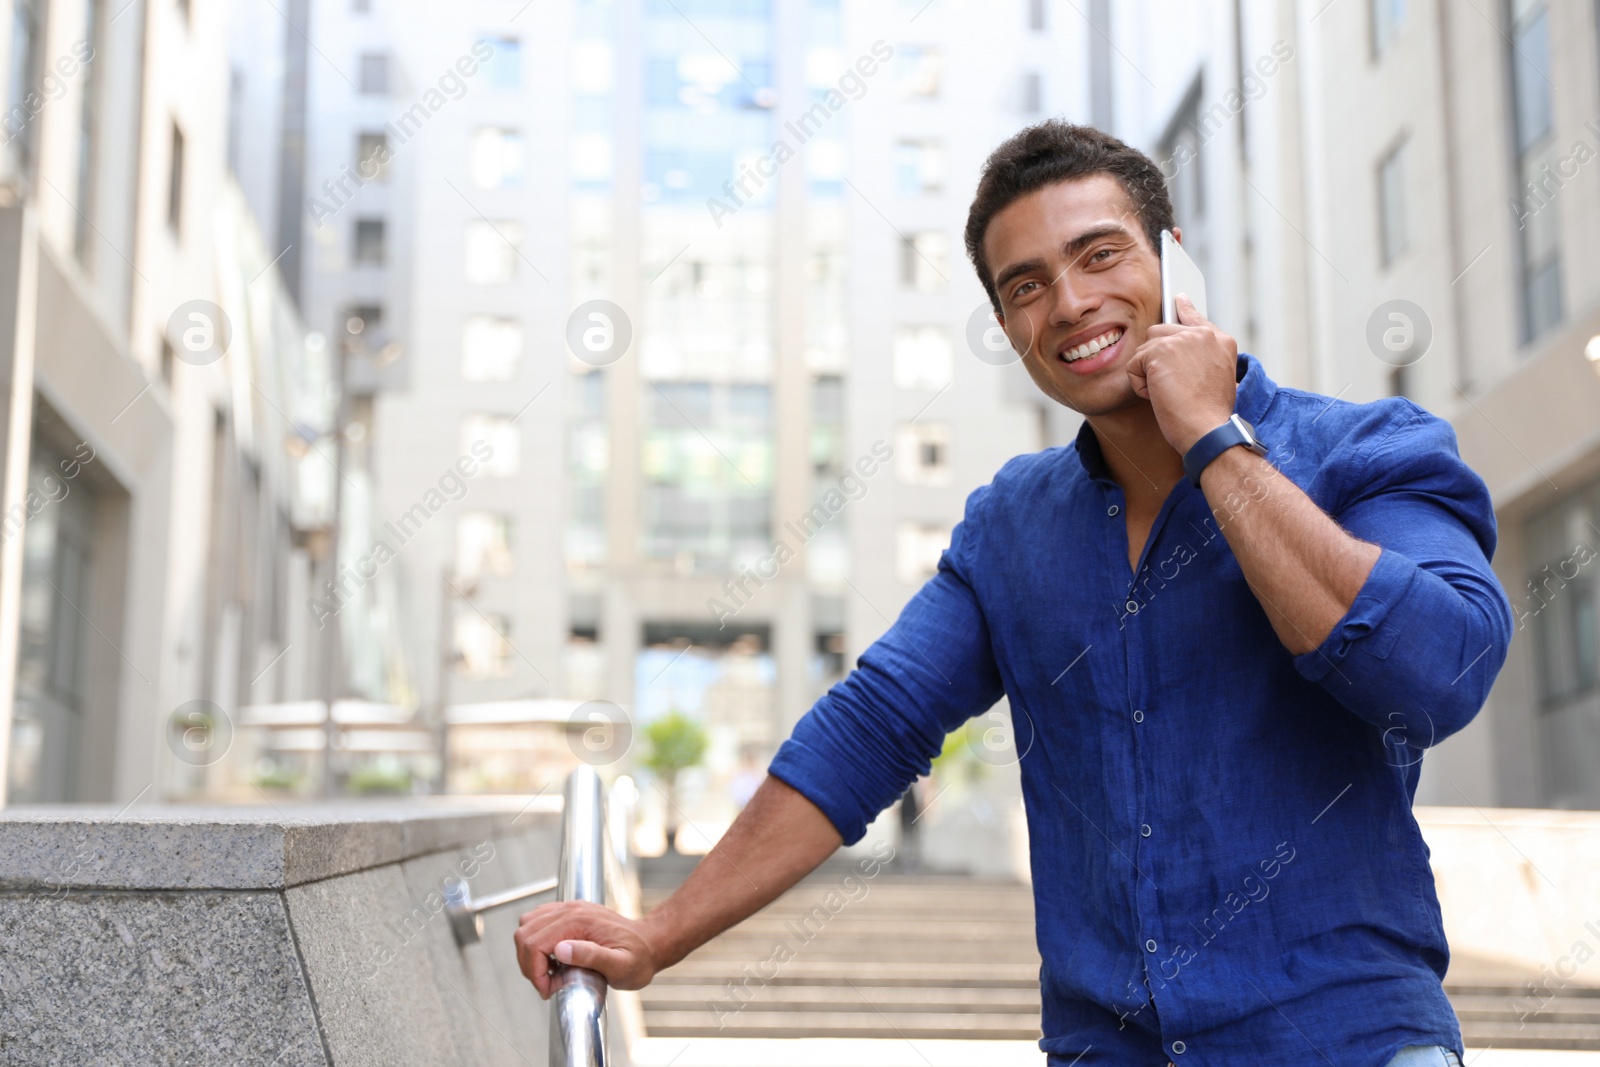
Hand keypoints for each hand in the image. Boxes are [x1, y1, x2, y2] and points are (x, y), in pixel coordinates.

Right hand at [514, 900, 662, 998]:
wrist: (650, 943)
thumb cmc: (639, 958)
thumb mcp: (621, 965)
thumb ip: (592, 956)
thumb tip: (560, 950)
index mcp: (580, 921)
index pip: (535, 943)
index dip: (534, 971)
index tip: (548, 989)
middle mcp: (571, 910)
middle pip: (525, 934)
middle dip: (529, 964)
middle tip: (547, 984)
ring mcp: (569, 909)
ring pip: (527, 926)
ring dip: (530, 953)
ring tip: (549, 972)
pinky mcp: (570, 914)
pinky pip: (538, 922)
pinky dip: (536, 942)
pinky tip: (552, 958)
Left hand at [1124, 293, 1238, 453]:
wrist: (1207, 429)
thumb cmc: (1209, 413)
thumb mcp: (1216, 378)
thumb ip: (1201, 356)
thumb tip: (1185, 342)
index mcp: (1221, 341)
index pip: (1195, 318)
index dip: (1184, 311)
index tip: (1177, 298)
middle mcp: (1204, 335)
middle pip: (1161, 333)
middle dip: (1156, 361)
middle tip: (1172, 387)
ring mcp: (1183, 340)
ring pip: (1145, 349)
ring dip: (1148, 374)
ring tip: (1169, 393)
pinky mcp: (1160, 351)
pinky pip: (1134, 364)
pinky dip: (1139, 385)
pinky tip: (1159, 396)